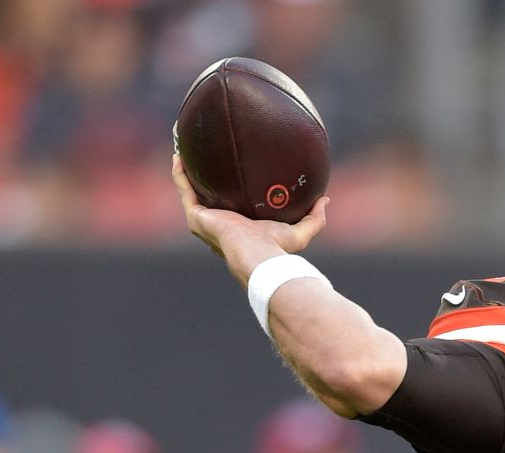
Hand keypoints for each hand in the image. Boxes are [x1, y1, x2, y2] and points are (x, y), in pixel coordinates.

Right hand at [171, 155, 327, 273]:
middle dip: (205, 177)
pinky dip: (179, 172)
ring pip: (191, 190)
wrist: (257, 254)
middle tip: (207, 155)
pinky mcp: (196, 216)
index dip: (231, 192)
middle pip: (208, 196)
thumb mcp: (301, 231)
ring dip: (186, 170)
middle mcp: (219, 223)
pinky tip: (179, 154)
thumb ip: (315, 218)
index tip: (236, 172)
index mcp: (240, 227)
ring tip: (185, 147)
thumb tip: (325, 200)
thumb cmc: (277, 248)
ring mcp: (205, 220)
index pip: (233, 208)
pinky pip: (184, 189)